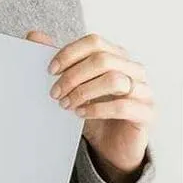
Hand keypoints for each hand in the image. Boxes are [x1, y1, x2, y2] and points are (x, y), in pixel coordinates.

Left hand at [26, 30, 155, 179]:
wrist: (109, 146)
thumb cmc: (91, 111)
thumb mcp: (72, 87)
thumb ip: (57, 62)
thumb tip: (34, 36)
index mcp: (116, 56)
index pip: (94, 42)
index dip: (70, 53)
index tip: (50, 70)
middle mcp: (133, 69)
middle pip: (103, 59)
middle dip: (73, 76)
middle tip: (54, 93)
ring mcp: (144, 90)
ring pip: (114, 79)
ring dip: (84, 91)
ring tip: (66, 104)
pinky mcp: (147, 113)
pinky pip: (123, 106)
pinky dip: (97, 109)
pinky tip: (80, 114)